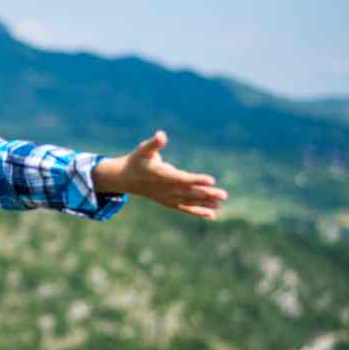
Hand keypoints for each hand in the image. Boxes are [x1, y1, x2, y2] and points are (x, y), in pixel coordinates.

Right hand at [92, 130, 227, 219]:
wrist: (125, 179)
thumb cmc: (137, 160)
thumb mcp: (143, 149)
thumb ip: (154, 143)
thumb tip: (161, 134)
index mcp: (161, 175)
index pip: (181, 179)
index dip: (196, 180)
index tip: (211, 180)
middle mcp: (165, 189)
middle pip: (189, 192)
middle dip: (207, 194)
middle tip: (223, 195)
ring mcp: (167, 197)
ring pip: (189, 201)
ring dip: (205, 203)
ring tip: (220, 203)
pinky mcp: (168, 202)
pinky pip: (185, 208)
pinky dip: (197, 212)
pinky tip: (212, 214)